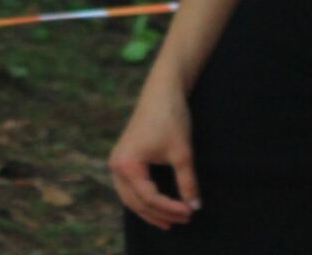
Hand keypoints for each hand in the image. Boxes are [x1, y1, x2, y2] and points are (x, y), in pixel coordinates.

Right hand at [109, 75, 200, 230]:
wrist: (162, 90)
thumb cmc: (170, 118)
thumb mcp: (182, 153)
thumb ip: (187, 183)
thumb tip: (195, 207)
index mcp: (127, 165)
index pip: (149, 197)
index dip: (170, 208)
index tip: (190, 213)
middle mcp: (116, 166)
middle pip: (136, 202)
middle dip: (159, 214)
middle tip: (183, 221)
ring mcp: (117, 162)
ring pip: (130, 198)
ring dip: (150, 210)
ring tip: (170, 220)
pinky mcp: (123, 158)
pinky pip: (130, 187)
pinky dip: (143, 199)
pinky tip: (157, 204)